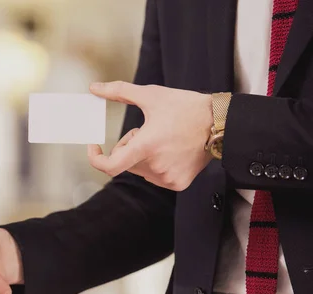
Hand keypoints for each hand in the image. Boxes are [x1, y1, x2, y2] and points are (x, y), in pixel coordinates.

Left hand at [87, 82, 213, 190]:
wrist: (221, 123)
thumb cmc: (186, 107)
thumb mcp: (150, 95)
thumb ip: (118, 91)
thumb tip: (94, 87)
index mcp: (146, 147)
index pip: (110, 166)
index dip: (96, 158)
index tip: (95, 147)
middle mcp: (155, 167)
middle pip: (125, 162)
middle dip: (129, 146)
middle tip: (146, 130)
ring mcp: (167, 178)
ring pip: (139, 169)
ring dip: (142, 156)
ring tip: (163, 139)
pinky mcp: (177, 184)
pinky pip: (154, 176)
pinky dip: (156, 164)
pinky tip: (172, 150)